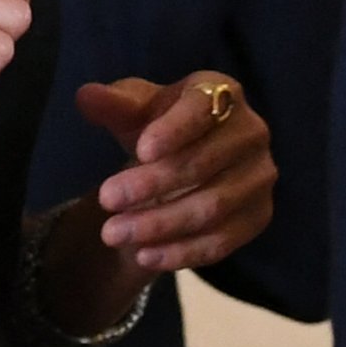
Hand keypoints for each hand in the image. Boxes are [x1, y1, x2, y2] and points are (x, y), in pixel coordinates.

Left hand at [78, 73, 276, 271]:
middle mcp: (251, 132)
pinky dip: (182, 252)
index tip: (140, 150)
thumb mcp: (132, 109)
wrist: (182, 159)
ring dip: (160, 225)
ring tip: (114, 232)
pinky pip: (223, 241)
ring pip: (212, 208)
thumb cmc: (157, 125)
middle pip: (202, 164)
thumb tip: (85, 96)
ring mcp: (259, 177)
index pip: (201, 109)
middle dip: (150, 184)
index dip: (174, 130)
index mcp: (221, 92)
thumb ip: (112, 103)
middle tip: (105, 198)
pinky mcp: (259, 216)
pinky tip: (145, 254)